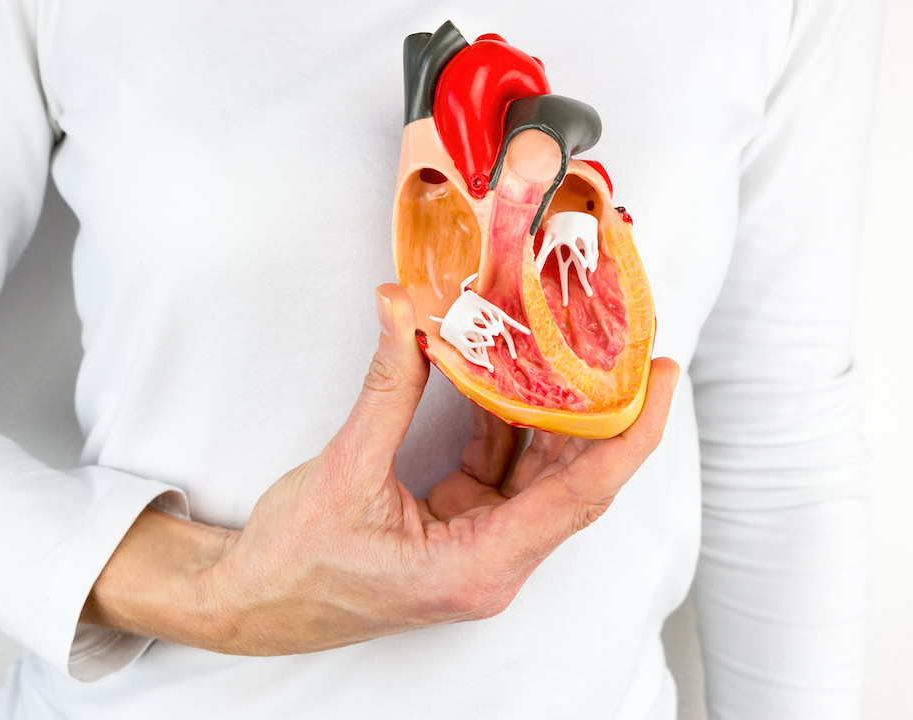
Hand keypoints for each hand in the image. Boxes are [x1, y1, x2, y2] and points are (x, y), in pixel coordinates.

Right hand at [82, 284, 679, 655]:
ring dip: (548, 411)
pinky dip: (502, 422)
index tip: (660, 378)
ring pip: (536, 474)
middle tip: (620, 343)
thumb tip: (405, 309)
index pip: (580, 494)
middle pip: (569, 480)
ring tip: (565, 347)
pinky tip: (500, 373)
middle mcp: (492, 563)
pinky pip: (497, 471)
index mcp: (477, 565)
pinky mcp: (457, 530)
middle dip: (598, 410)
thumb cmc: (295, 564)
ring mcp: (477, 547)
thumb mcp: (343, 469)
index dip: (630, 433)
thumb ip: (387, 386)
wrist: (252, 602)